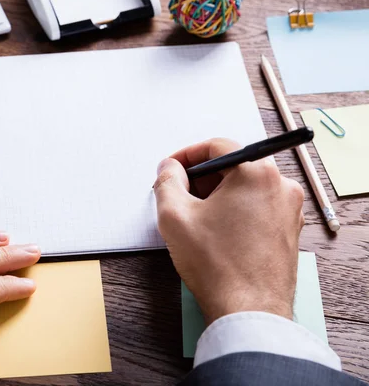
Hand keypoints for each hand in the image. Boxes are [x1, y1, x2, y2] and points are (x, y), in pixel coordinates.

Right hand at [153, 138, 303, 324]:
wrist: (249, 310)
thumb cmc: (216, 264)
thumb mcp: (175, 216)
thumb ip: (167, 181)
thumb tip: (170, 168)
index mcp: (256, 173)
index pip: (217, 146)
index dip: (187, 155)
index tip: (171, 169)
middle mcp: (280, 185)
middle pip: (233, 166)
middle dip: (201, 178)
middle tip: (178, 195)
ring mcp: (289, 210)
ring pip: (245, 188)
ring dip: (217, 195)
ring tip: (195, 219)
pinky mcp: (289, 231)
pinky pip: (257, 208)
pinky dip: (234, 211)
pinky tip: (216, 233)